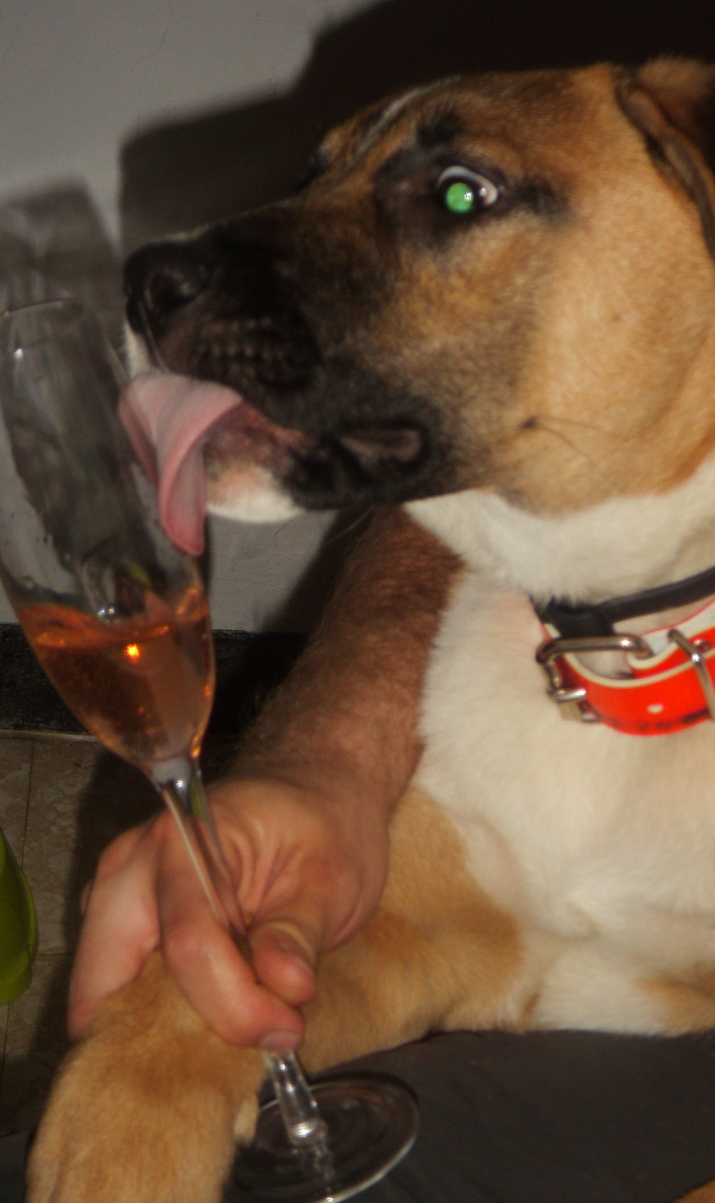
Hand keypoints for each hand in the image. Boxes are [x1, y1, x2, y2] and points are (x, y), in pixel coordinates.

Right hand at [68, 776, 389, 1049]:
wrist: (314, 792)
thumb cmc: (321, 824)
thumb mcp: (331, 878)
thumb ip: (299, 934)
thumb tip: (284, 989)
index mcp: (185, 841)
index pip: (189, 944)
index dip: (235, 1004)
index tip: (285, 1028)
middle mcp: (132, 865)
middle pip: (114, 975)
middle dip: (170, 1030)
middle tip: (244, 1043)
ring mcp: (116, 894)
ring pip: (104, 988)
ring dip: (157, 1025)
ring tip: (231, 1025)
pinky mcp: (121, 923)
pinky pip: (117, 985)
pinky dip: (152, 1015)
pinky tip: (208, 1016)